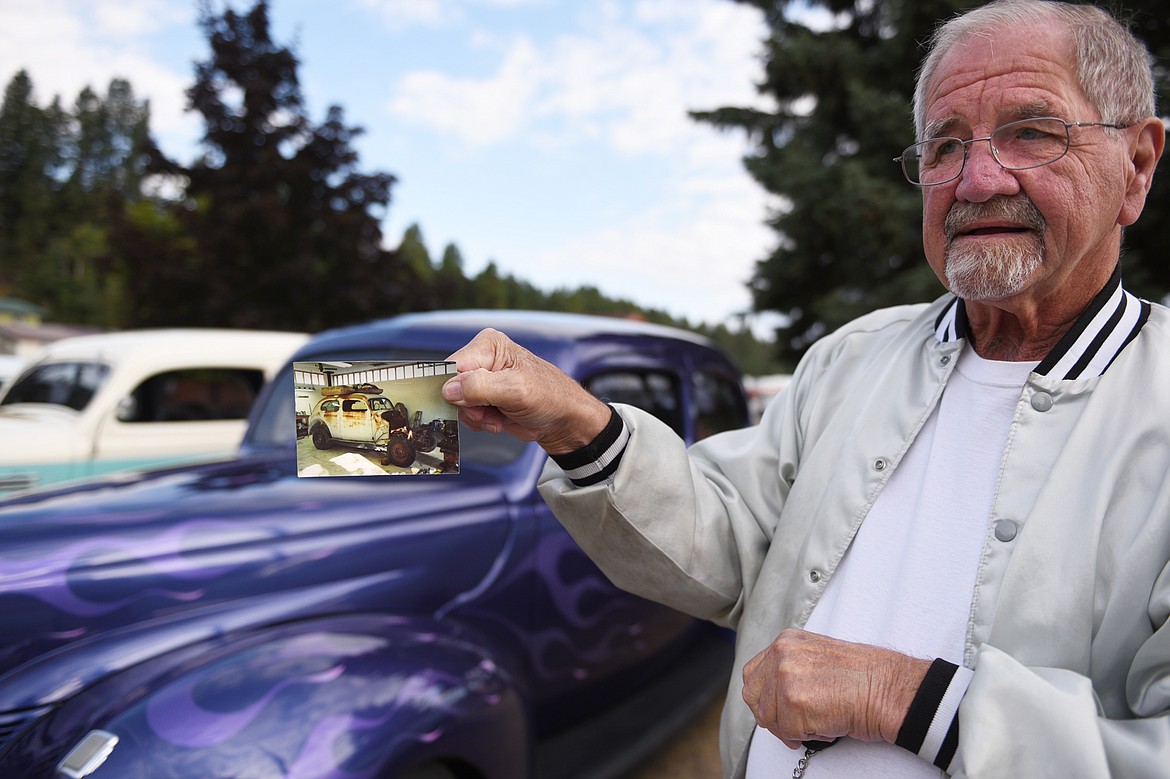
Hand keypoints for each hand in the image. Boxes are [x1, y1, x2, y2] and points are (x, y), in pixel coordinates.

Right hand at [443, 328, 611, 454]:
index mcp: (488, 345)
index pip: (453, 365)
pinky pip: (466, 414)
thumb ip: (479, 387)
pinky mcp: (483, 398)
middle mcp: (482, 358)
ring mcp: (482, 380)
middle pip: (451, 386)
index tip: (469, 404)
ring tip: (499, 416)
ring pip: (456, 403)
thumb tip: (448, 389)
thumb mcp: (515, 390)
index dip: (455, 389)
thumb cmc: (550, 397)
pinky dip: (480, 422)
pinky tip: (499, 419)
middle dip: (469, 406)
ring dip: (476, 417)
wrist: (563, 420)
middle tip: (490, 413)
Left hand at [742, 628, 928, 749]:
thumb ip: (792, 668)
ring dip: (794, 728)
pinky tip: (828, 725)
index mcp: (787, 641)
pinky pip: (788, 733)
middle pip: (753, 697)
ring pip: (769, 718)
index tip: (780, 710)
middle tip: (798, 725)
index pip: (753, 675)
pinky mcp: (794, 701)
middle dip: (773, 716)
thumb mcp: (818, 658)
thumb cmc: (865, 678)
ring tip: (822, 720)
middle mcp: (782, 653)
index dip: (765, 698)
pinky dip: (809, 737)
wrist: (890, 688)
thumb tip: (774, 694)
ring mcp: (786, 675)